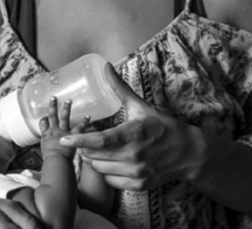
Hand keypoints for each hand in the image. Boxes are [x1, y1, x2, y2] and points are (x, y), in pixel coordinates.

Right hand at [39, 97, 90, 159]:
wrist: (56, 161)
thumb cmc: (50, 159)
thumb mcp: (45, 150)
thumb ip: (47, 145)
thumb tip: (48, 148)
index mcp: (46, 134)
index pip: (43, 122)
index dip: (44, 118)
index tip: (45, 116)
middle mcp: (53, 131)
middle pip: (52, 116)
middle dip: (53, 106)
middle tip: (54, 97)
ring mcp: (63, 132)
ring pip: (63, 117)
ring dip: (66, 108)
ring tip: (69, 100)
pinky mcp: (72, 136)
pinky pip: (79, 127)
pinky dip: (84, 122)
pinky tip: (88, 116)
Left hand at [60, 64, 206, 191]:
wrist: (187, 152)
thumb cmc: (161, 126)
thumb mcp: (140, 106)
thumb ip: (119, 88)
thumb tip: (106, 67)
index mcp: (133, 134)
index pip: (100, 140)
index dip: (80, 140)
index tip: (64, 138)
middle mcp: (134, 156)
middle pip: (95, 156)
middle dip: (86, 147)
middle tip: (88, 138)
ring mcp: (136, 172)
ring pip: (100, 169)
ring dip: (94, 159)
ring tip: (99, 148)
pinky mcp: (139, 185)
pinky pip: (110, 180)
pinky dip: (106, 171)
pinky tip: (111, 160)